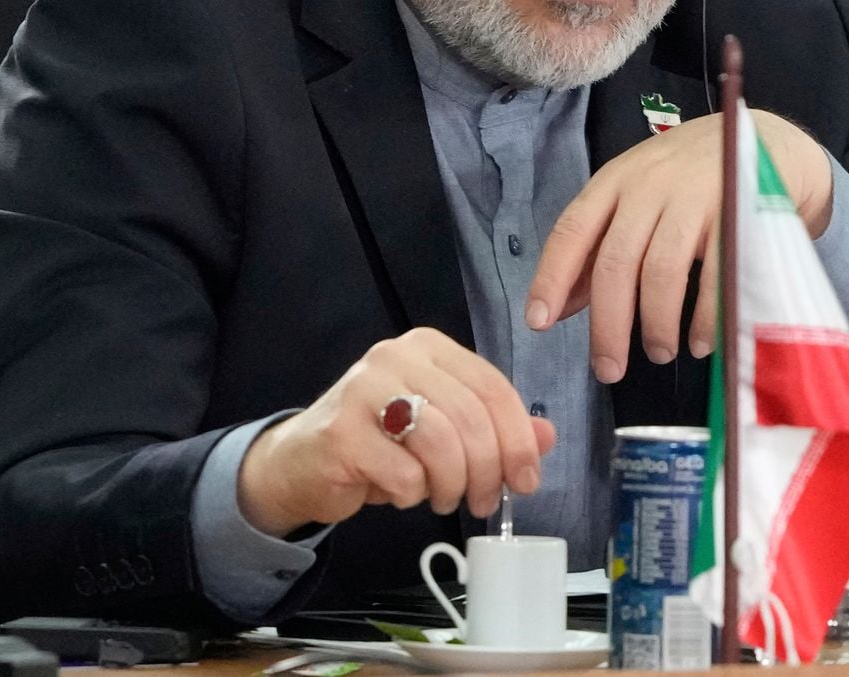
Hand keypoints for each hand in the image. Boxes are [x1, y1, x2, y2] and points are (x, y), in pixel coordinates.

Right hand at [235, 328, 556, 536]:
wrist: (302, 462)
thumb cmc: (380, 443)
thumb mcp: (443, 428)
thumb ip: (493, 427)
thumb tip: (546, 437)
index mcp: (428, 347)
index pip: (492, 387)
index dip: (518, 438)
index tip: (527, 479)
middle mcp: (395, 357)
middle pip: (470, 417)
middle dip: (488, 470)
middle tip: (486, 500)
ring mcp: (364, 391)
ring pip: (441, 444)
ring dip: (451, 485)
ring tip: (442, 497)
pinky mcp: (342, 433)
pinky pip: (404, 474)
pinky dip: (413, 494)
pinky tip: (402, 491)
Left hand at [524, 111, 833, 382]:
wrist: (766, 141)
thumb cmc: (687, 178)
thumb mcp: (636, 197)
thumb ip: (599, 246)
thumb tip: (559, 306)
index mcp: (616, 181)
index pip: (572, 230)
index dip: (552, 277)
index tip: (538, 322)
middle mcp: (650, 185)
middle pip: (616, 262)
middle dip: (608, 324)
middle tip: (608, 370)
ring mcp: (695, 197)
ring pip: (662, 272)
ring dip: (657, 324)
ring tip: (659, 353)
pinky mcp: (737, 213)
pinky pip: (715, 276)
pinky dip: (705, 318)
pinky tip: (702, 342)